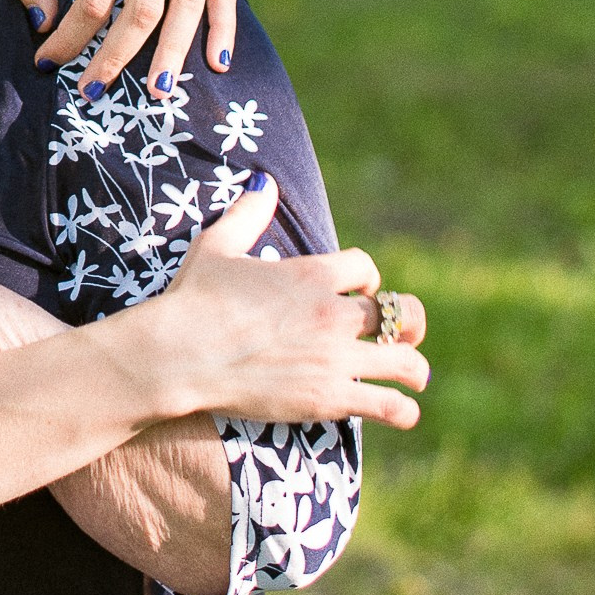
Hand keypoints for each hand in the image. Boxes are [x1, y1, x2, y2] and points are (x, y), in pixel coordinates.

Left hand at [10, 0, 237, 90]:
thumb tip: (42, 21)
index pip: (93, 0)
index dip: (70, 39)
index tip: (48, 62)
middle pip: (144, 9)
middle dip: (117, 58)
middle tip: (94, 92)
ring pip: (187, 5)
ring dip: (173, 54)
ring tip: (158, 94)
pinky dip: (224, 27)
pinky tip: (217, 63)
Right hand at [123, 178, 428, 431]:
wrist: (179, 353)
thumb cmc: (193, 299)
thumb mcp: (217, 246)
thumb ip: (248, 213)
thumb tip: (264, 181)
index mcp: (312, 274)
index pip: (366, 268)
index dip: (368, 279)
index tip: (363, 291)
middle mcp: (333, 312)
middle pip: (397, 314)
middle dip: (404, 323)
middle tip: (401, 335)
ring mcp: (335, 357)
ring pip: (406, 360)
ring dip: (414, 368)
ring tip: (415, 375)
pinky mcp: (329, 396)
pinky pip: (389, 404)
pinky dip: (403, 409)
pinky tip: (404, 412)